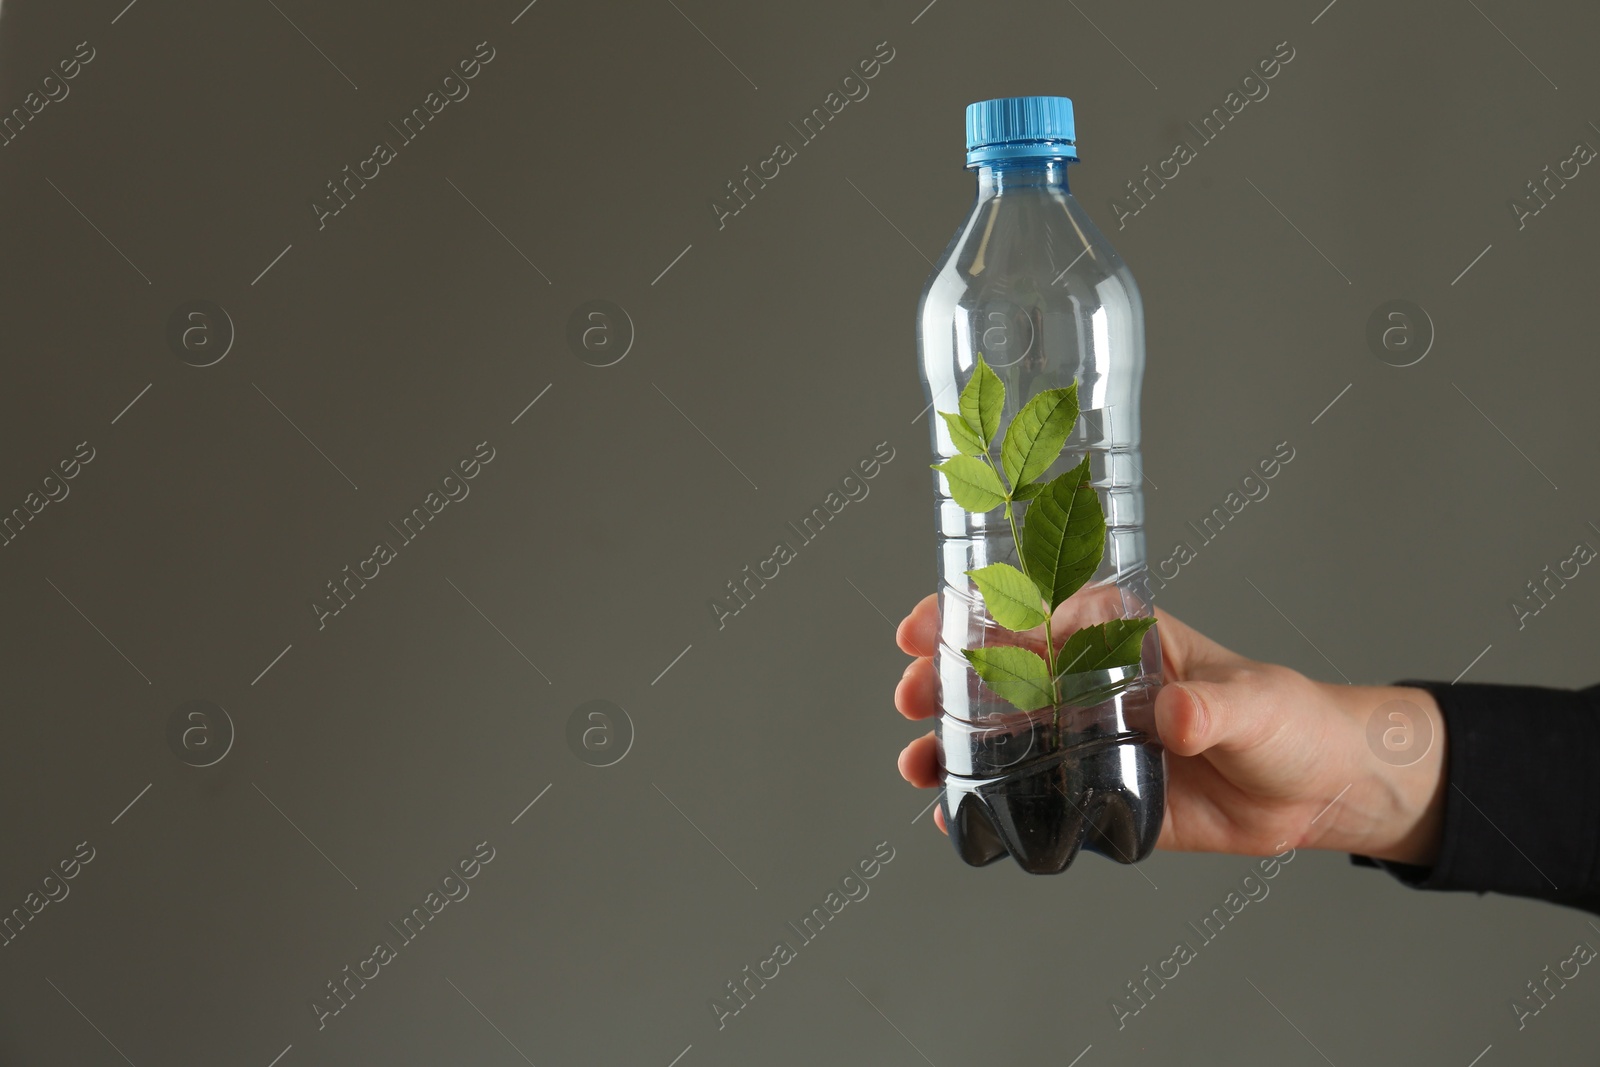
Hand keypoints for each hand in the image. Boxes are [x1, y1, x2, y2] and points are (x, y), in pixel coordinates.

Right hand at [893, 594, 1447, 864]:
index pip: (1035, 611)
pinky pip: (1027, 797)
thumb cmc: (1287, 719)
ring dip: (951, 741)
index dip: (977, 613)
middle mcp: (1089, 681)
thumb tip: (1175, 717)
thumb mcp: (1253, 703)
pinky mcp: (1093, 795)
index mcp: (1119, 634)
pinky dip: (984, 805)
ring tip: (916, 759)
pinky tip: (949, 817)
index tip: (935, 625)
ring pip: (1001, 733)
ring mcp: (1085, 739)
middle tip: (910, 692)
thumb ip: (1211, 707)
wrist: (1316, 791)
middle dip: (944, 675)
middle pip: (998, 669)